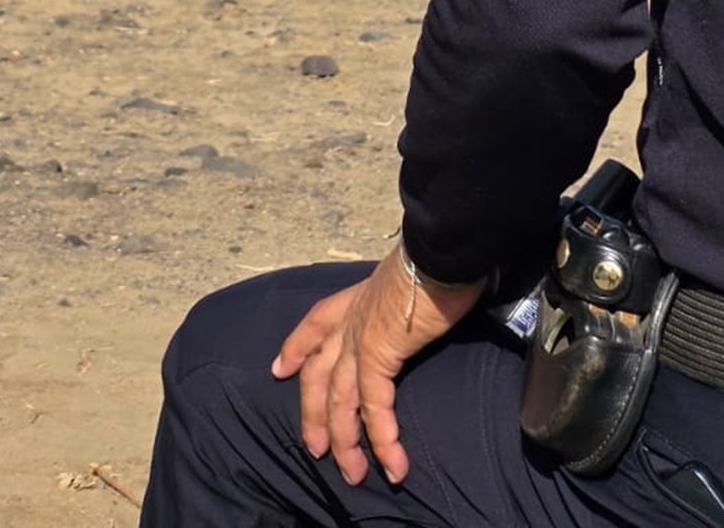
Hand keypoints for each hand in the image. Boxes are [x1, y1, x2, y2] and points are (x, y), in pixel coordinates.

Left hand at [272, 251, 485, 487]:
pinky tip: (391, 465)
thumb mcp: (413, 278)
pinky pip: (375, 408)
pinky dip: (382, 440)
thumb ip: (408, 297)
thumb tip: (429, 298)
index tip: (280, 369)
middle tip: (316, 448)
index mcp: (357, 297)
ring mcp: (359, 339)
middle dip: (314, 416)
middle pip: (318, 375)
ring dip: (347, 444)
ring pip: (340, 402)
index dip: (295, 347)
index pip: (315, 324)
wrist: (442, 249)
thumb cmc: (438, 258)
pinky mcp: (379, 356)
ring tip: (353, 474)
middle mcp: (351, 319)